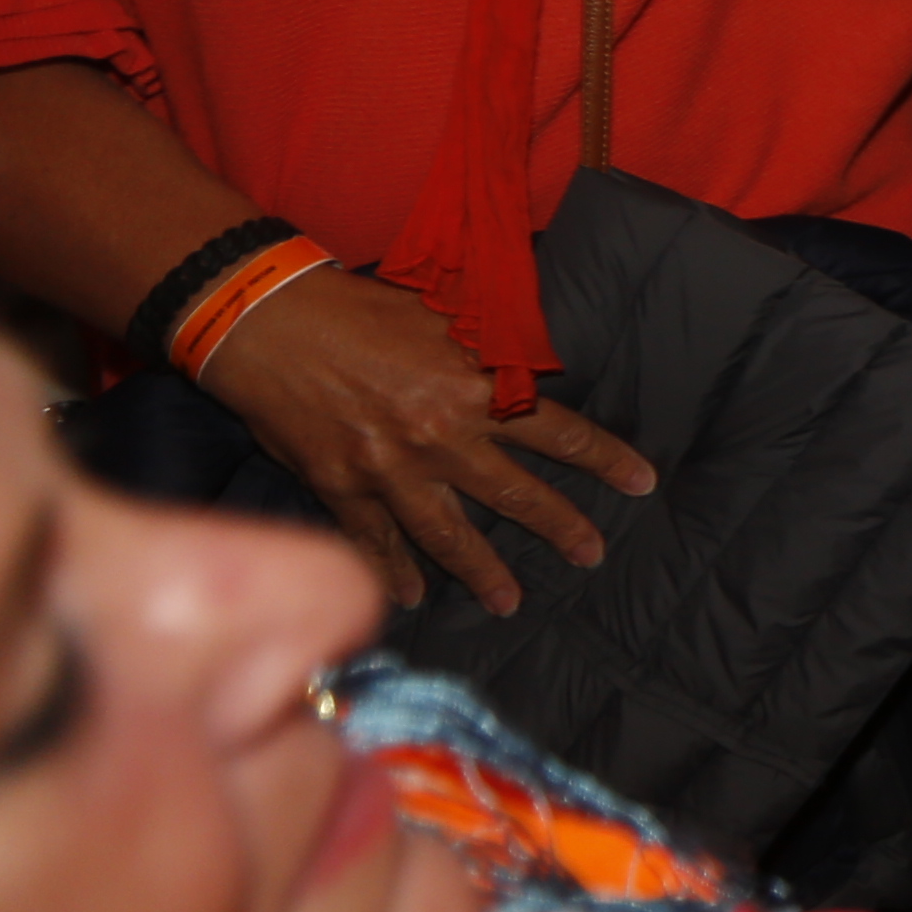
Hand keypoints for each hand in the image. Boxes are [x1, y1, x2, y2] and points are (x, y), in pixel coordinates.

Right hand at [193, 268, 659, 618]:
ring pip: (450, 534)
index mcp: (475, 388)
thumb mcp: (442, 315)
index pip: (561, 431)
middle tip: (592, 555)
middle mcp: (441, 438)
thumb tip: (534, 364)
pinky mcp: (341, 487)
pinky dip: (393, 571)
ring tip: (511, 603)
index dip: (605, 459)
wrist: (270, 322)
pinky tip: (413, 598)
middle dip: (560, 527)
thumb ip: (489, 350)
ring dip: (483, 571)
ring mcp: (390, 470)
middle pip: (516, 493)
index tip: (641, 484)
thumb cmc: (359, 308)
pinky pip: (376, 540)